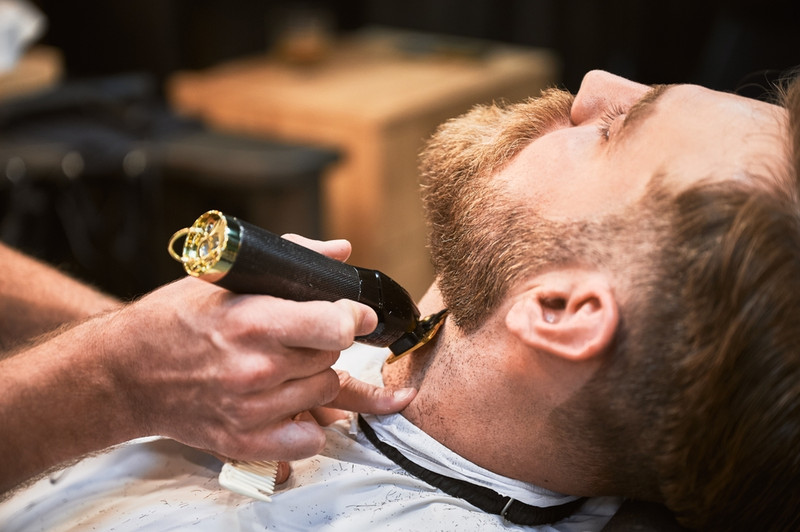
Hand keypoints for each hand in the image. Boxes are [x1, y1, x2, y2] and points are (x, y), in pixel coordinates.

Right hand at [109, 235, 413, 462]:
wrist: (125, 372)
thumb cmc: (174, 319)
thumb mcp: (226, 276)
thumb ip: (291, 259)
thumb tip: (341, 252)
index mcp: (254, 321)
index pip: (336, 326)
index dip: (354, 317)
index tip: (355, 315)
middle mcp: (256, 368)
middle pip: (332, 356)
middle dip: (324, 342)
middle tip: (295, 336)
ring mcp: (250, 410)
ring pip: (325, 391)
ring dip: (314, 377)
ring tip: (282, 364)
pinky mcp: (243, 442)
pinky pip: (308, 439)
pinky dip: (306, 423)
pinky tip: (286, 402)